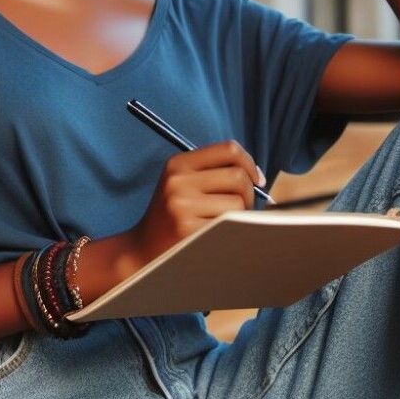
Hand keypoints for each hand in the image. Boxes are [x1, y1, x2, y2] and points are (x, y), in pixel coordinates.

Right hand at [128, 141, 265, 265]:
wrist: (142, 249)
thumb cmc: (172, 215)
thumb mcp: (182, 183)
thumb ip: (214, 172)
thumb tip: (257, 176)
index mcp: (179, 164)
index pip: (229, 149)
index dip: (249, 162)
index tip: (256, 179)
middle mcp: (178, 181)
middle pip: (238, 177)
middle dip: (249, 193)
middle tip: (242, 207)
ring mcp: (181, 205)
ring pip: (237, 203)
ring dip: (241, 215)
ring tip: (226, 222)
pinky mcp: (187, 229)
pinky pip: (228, 225)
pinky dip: (231, 230)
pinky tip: (219, 234)